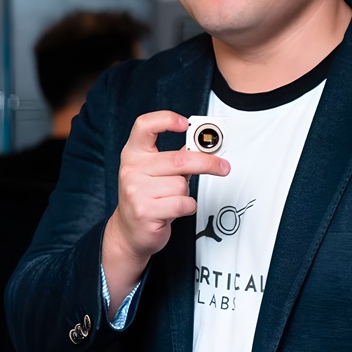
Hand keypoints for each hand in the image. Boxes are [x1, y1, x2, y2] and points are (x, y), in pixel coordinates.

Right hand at [103, 111, 229, 302]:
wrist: (129, 232)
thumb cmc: (146, 197)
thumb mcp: (154, 171)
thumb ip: (176, 157)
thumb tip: (203, 146)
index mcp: (133, 153)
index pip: (144, 125)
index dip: (166, 119)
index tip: (186, 124)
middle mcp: (131, 169)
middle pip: (179, 159)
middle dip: (207, 163)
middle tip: (223, 166)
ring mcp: (136, 190)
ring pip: (182, 184)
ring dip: (186, 193)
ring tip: (172, 198)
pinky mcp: (145, 211)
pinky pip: (182, 203)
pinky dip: (187, 206)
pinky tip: (174, 209)